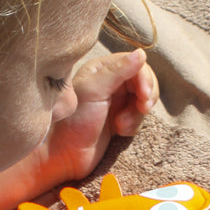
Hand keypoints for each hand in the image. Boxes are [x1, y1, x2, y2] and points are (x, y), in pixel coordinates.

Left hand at [42, 48, 158, 182]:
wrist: (64, 156)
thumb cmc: (72, 121)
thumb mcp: (94, 91)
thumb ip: (117, 71)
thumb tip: (141, 53)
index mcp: (102, 69)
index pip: (135, 64)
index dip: (144, 79)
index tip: (144, 96)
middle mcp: (111, 82)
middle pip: (144, 81)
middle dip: (144, 97)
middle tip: (142, 109)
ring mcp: (116, 102)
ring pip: (144, 101)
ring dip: (137, 115)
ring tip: (120, 126)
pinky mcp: (120, 120)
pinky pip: (139, 118)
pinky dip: (134, 126)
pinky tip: (119, 133)